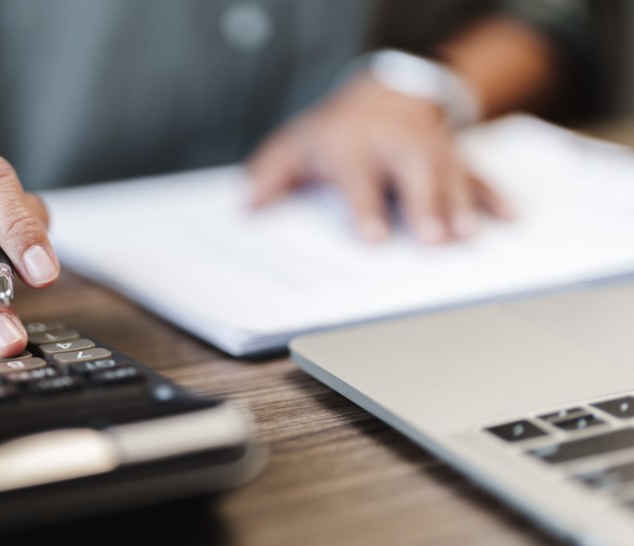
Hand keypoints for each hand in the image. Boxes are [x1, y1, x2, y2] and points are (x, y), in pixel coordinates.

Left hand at [248, 75, 510, 243]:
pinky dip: (495, 195)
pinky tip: (510, 218)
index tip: (372, 238)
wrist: (384, 93)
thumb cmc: (336, 133)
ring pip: (449, 173)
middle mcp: (395, 145)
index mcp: (353, 146)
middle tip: (433, 239)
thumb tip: (246, 207)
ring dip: (461, 205)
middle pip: (412, 171)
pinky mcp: (455, 156)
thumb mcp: (296, 146)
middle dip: (424, 203)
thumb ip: (271, 175)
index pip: (358, 177)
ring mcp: (430, 150)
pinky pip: (479, 173)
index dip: (365, 207)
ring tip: (468, 236)